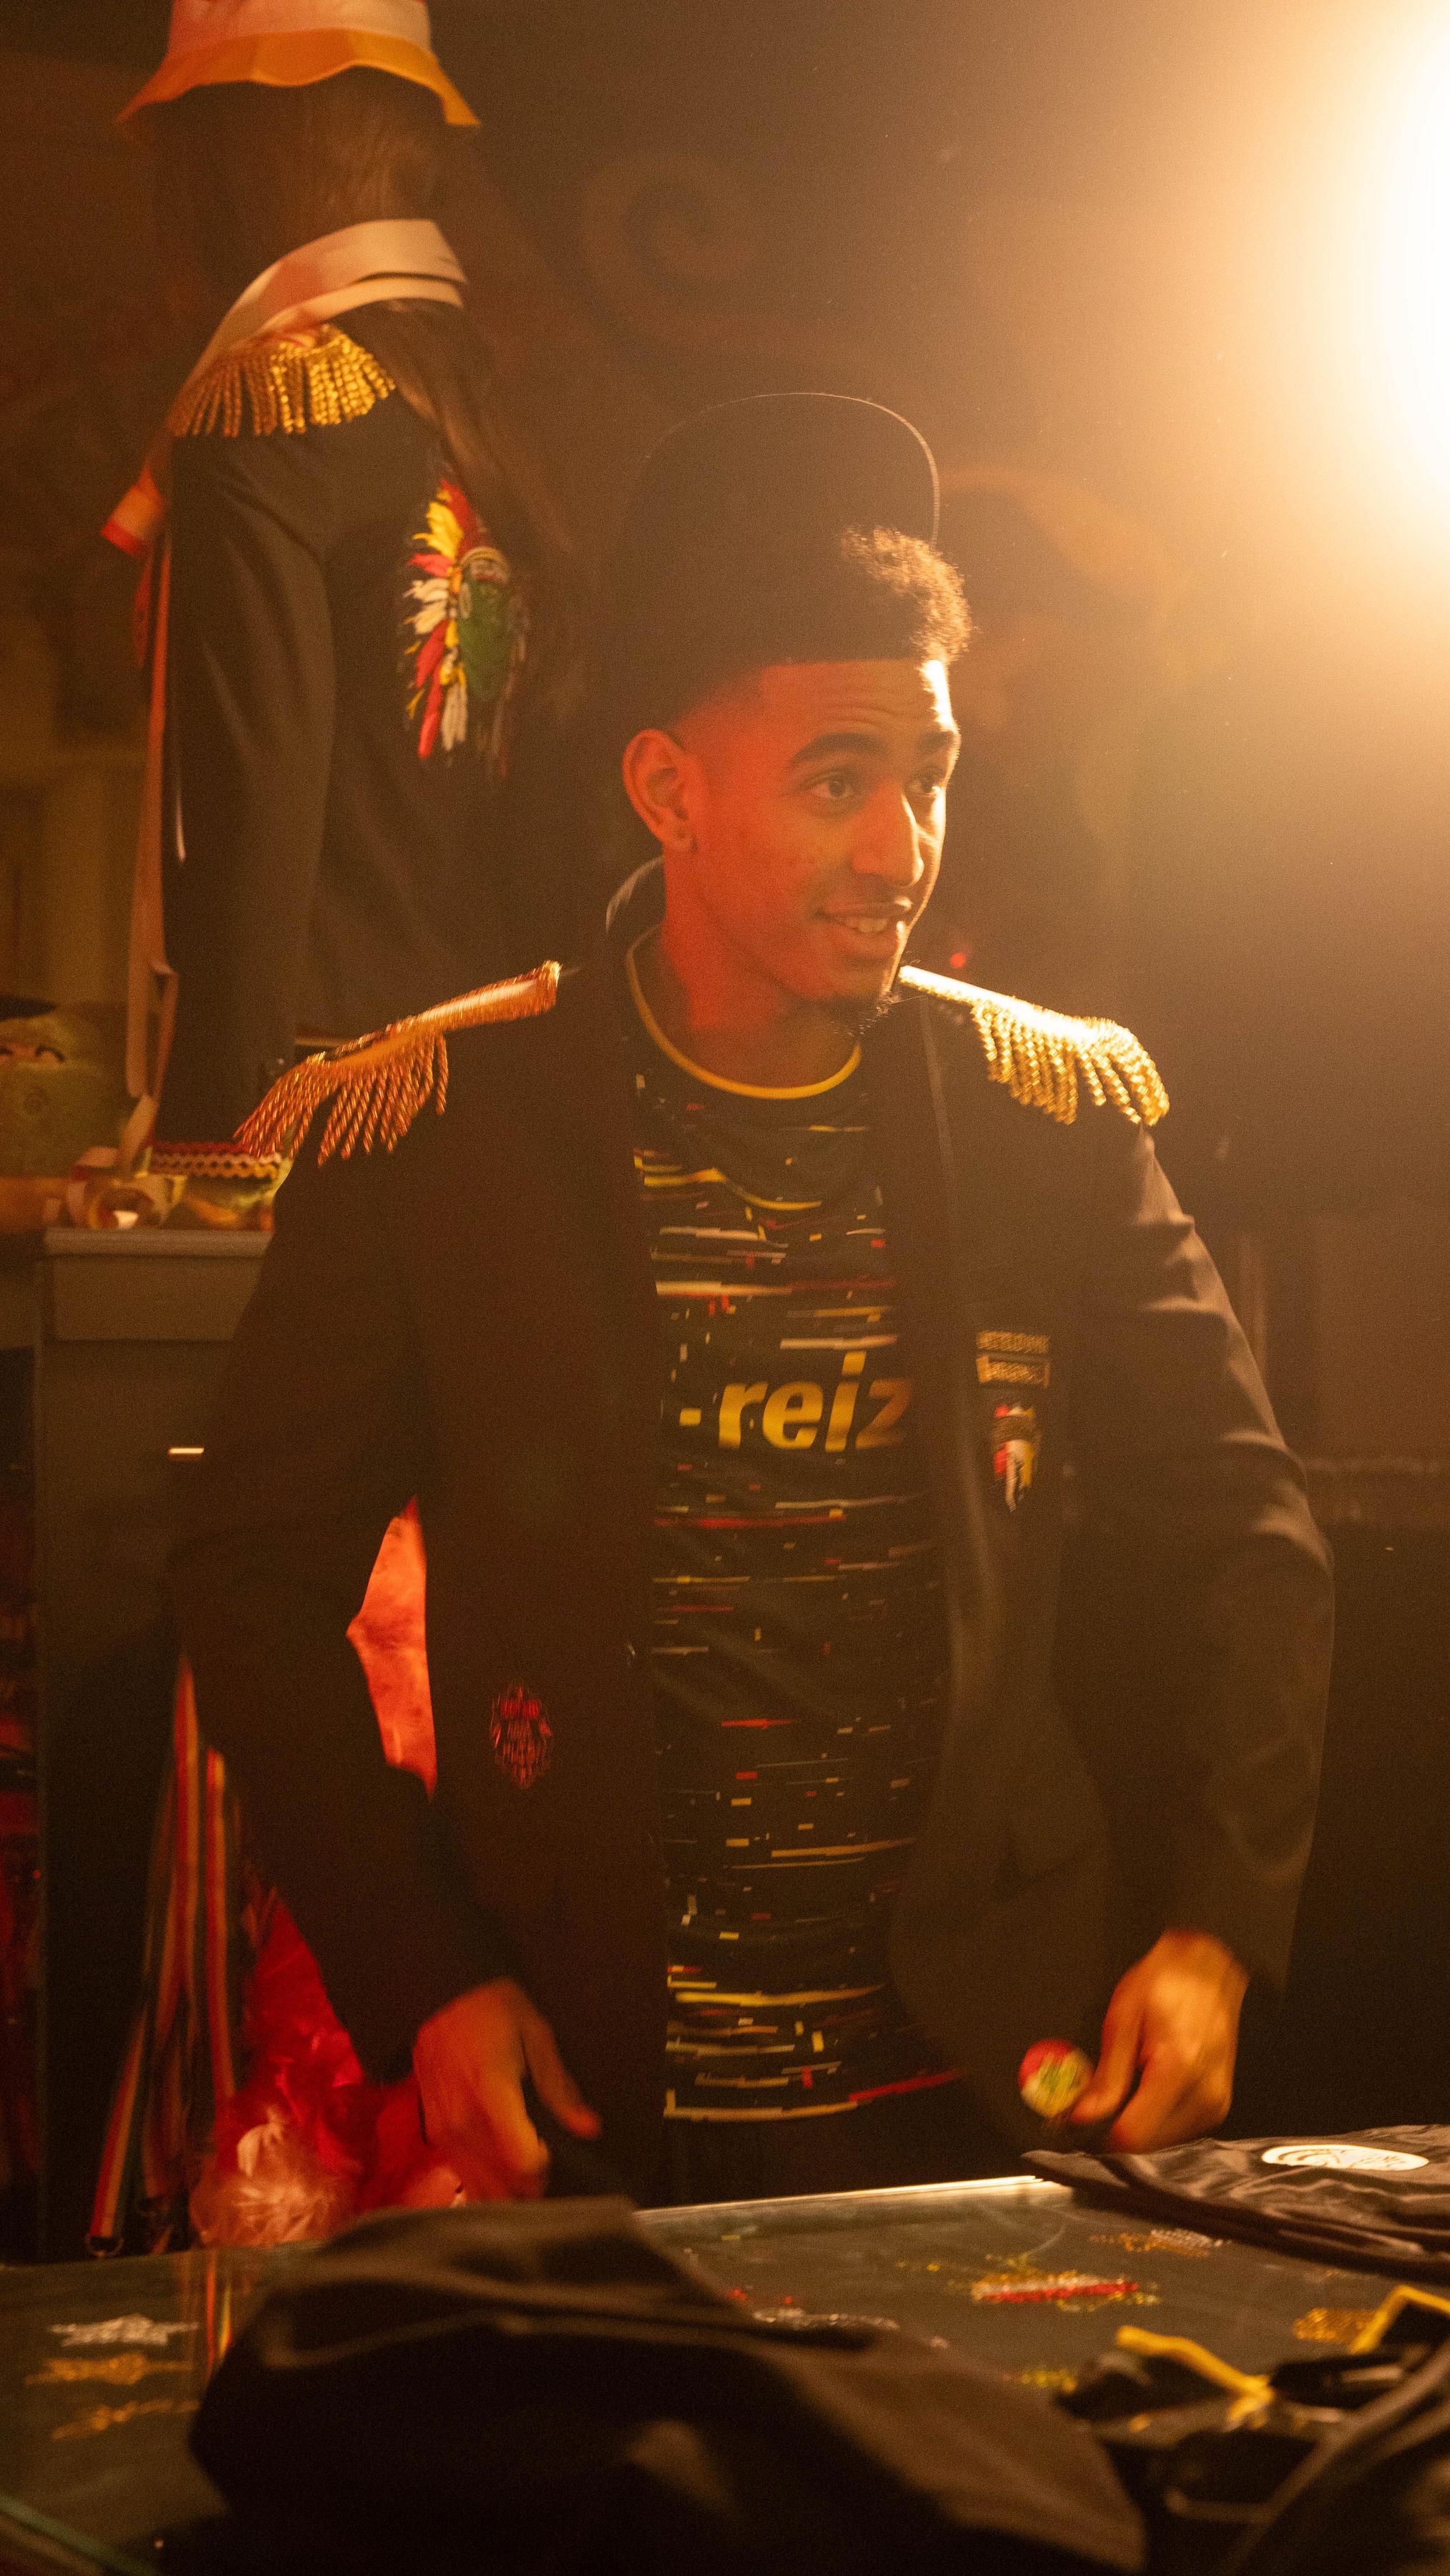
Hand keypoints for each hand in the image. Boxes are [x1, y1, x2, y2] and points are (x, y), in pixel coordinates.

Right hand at [412, 1978, 600, 2199]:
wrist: (444, 1996)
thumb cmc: (493, 2011)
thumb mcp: (537, 2036)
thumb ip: (560, 2088)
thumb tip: (588, 2126)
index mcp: (492, 2091)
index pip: (521, 2160)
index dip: (545, 2165)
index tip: (551, 2149)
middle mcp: (463, 2118)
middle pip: (504, 2184)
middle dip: (530, 2181)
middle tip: (541, 2153)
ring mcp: (444, 2130)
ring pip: (482, 2187)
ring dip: (507, 2185)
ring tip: (521, 2156)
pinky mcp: (435, 2135)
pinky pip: (463, 2174)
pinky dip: (485, 2177)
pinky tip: (498, 2157)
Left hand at [1070, 1930, 1248, 2149]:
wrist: (1208, 1968)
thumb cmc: (1165, 1983)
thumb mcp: (1123, 2019)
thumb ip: (1107, 2077)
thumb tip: (1082, 2116)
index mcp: (1178, 2070)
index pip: (1133, 2135)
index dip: (1099, 2133)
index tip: (1078, 2121)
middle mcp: (1204, 2095)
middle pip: (1148, 2145)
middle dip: (1117, 2129)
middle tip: (1096, 2103)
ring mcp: (1216, 2104)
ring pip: (1163, 2144)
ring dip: (1138, 2126)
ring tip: (1126, 2091)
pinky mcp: (1219, 2106)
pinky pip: (1179, 2132)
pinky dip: (1156, 2121)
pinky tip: (1146, 2093)